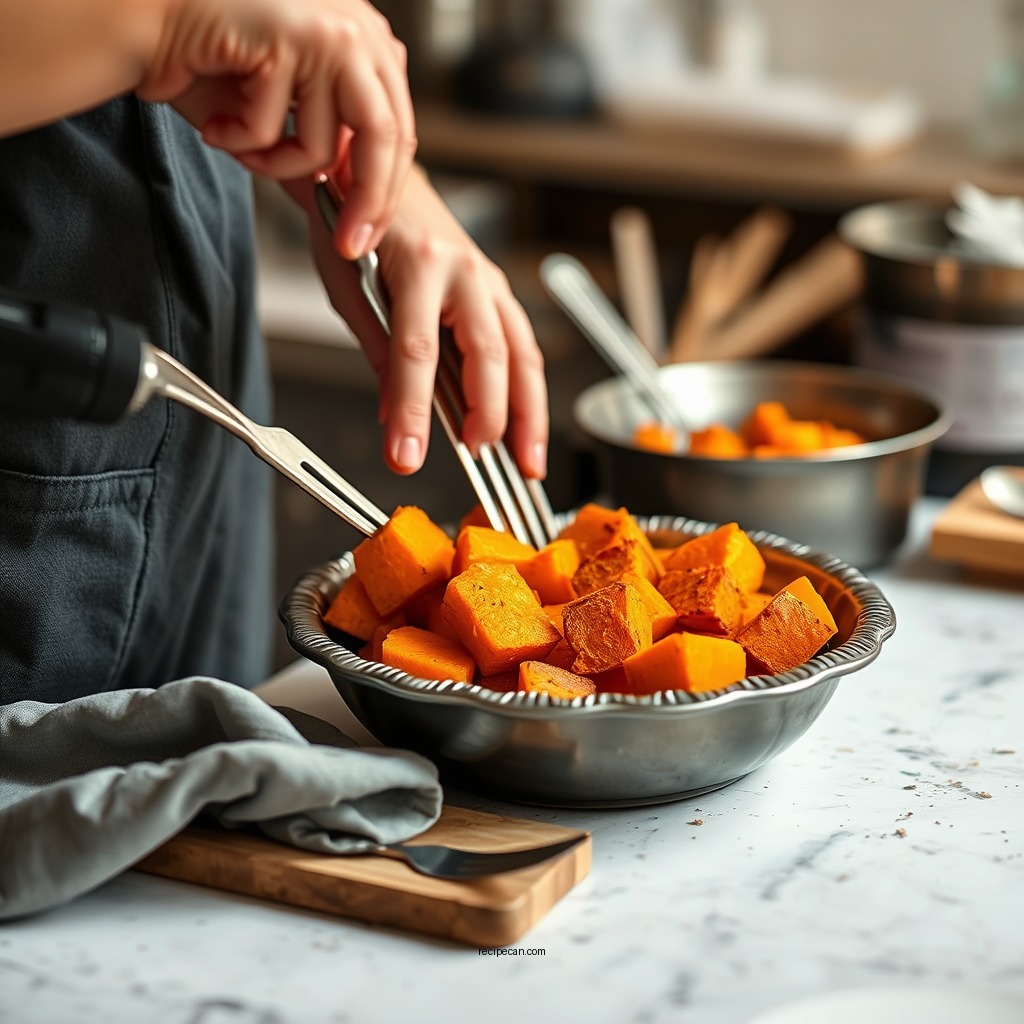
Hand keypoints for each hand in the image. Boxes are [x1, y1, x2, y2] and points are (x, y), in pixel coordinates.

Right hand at [141, 0, 415, 257]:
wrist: (141, 11)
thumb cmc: (210, 56)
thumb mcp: (290, 98)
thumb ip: (333, 137)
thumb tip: (364, 205)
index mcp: (368, 43)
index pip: (398, 132)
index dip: (384, 193)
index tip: (368, 237)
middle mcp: (358, 30)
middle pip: (385, 141)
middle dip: (364, 206)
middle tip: (346, 247)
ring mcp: (326, 30)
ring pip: (323, 145)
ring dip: (273, 165)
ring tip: (234, 141)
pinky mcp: (285, 38)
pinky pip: (271, 131)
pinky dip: (236, 141)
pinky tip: (214, 121)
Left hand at [286, 168, 548, 478]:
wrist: (377, 172)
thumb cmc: (358, 226)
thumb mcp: (348, 286)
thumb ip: (377, 349)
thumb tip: (392, 413)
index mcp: (417, 264)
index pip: (416, 353)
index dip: (412, 410)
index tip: (405, 455)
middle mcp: (463, 270)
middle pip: (489, 353)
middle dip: (490, 415)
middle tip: (482, 461)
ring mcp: (488, 280)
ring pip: (523, 353)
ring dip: (530, 412)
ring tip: (529, 462)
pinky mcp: (498, 291)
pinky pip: (523, 346)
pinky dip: (528, 391)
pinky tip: (526, 426)